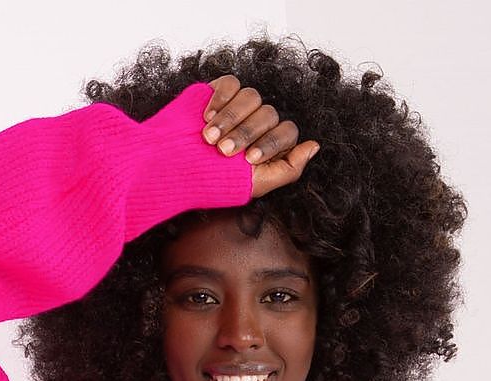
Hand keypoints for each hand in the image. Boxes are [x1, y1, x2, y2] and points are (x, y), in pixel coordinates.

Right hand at [201, 74, 319, 199]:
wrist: (177, 170)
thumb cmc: (215, 182)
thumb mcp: (256, 185)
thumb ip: (289, 169)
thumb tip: (314, 146)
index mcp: (271, 144)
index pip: (287, 131)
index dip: (271, 142)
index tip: (249, 159)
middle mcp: (258, 123)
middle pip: (269, 114)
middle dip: (246, 134)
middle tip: (224, 151)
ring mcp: (240, 107)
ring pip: (251, 97)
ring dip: (231, 118)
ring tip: (210, 138)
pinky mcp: (219, 92)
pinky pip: (230, 84)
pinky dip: (220, 100)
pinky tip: (207, 117)